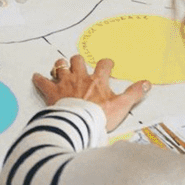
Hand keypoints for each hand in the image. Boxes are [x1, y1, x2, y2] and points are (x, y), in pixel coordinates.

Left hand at [33, 55, 149, 132]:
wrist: (79, 123)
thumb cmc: (100, 116)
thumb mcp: (122, 105)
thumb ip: (134, 93)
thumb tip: (147, 83)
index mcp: (97, 80)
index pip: (103, 65)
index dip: (106, 63)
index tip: (108, 64)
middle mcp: (80, 77)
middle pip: (77, 60)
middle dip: (78, 61)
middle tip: (79, 64)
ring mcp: (64, 83)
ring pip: (60, 66)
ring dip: (60, 66)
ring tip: (60, 67)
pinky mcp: (51, 92)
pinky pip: (42, 81)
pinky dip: (39, 79)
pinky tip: (36, 77)